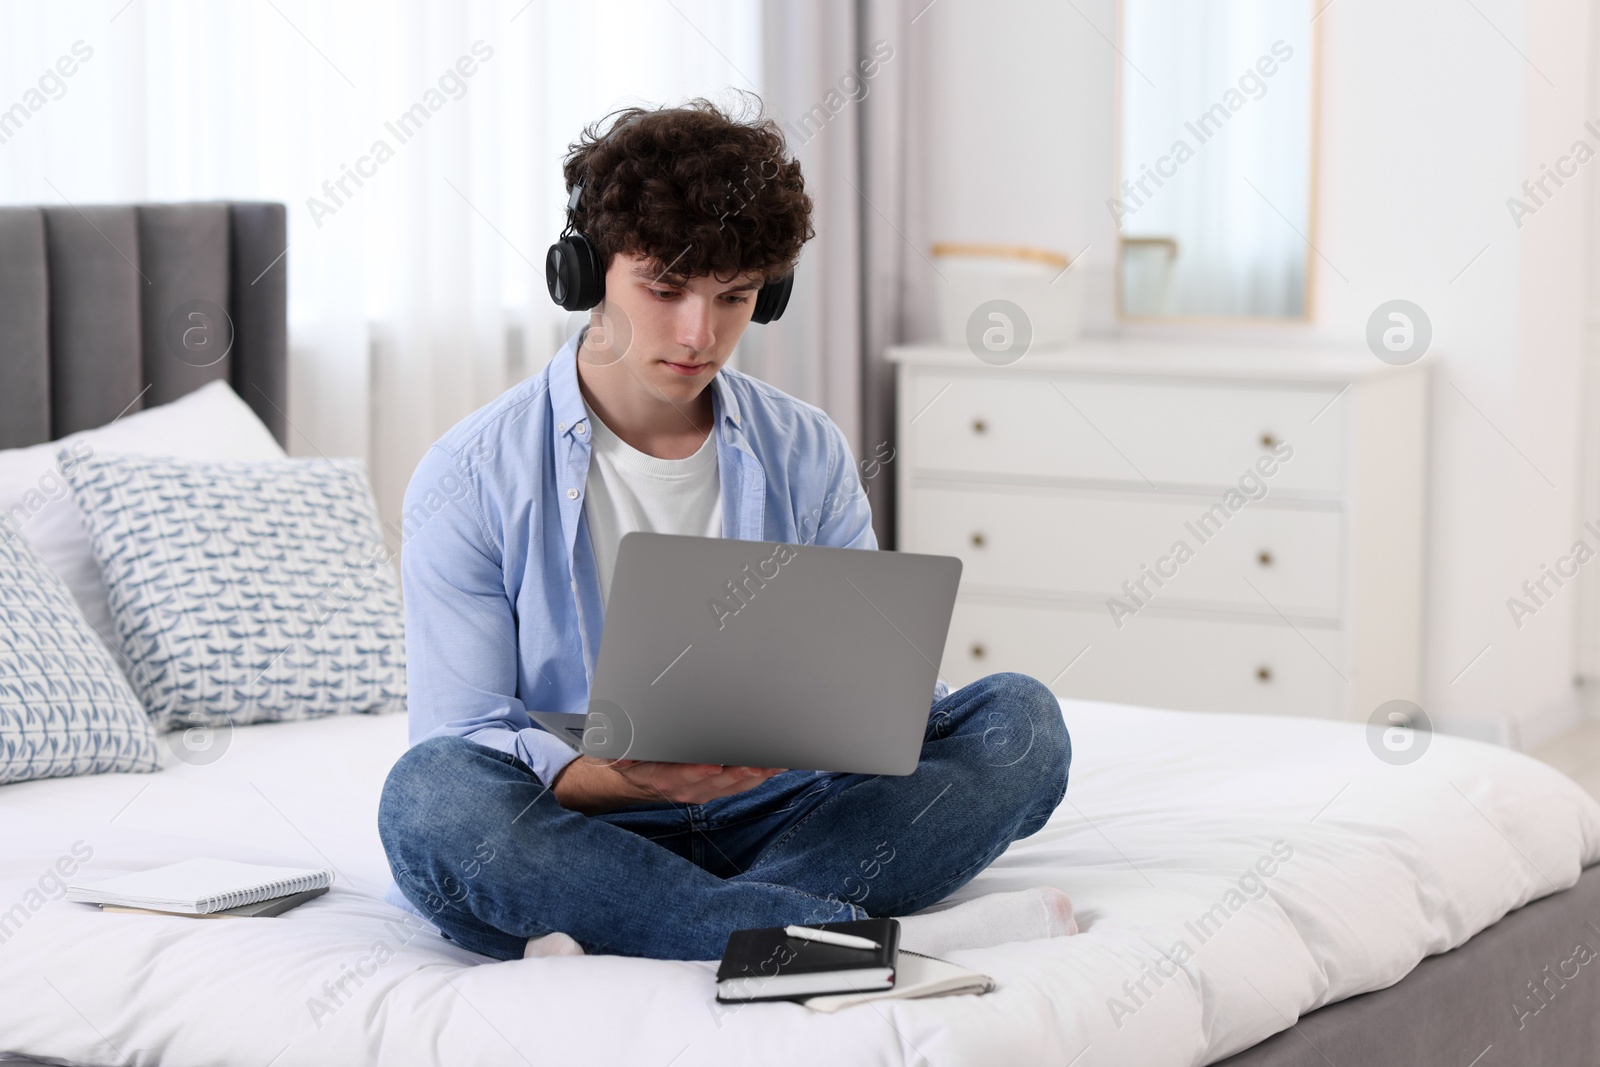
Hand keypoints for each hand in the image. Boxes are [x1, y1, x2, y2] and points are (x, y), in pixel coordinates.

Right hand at [552, 757, 785, 814]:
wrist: (628, 783)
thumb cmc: (629, 762)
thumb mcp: (616, 754)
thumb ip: (619, 752)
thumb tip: (620, 753)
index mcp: (660, 778)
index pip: (679, 777)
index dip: (697, 773)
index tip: (714, 767)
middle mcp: (683, 789)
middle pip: (713, 784)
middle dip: (737, 774)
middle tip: (758, 762)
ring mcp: (699, 792)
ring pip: (729, 787)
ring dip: (753, 777)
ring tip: (773, 764)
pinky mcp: (710, 791)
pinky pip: (735, 788)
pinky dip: (755, 778)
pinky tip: (772, 768)